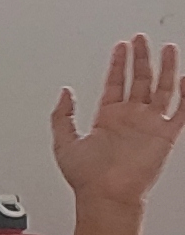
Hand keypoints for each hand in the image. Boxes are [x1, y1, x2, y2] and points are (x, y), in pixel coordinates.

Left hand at [52, 35, 184, 220]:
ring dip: (165, 68)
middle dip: (141, 58)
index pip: (116, 83)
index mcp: (108, 118)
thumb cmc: (87, 178)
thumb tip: (64, 92)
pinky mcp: (165, 135)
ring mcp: (149, 125)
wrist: (106, 195)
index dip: (118, 64)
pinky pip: (180, 110)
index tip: (121, 46)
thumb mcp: (64, 143)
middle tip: (141, 39)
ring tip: (167, 48)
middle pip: (140, 80)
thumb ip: (61, 116)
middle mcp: (130, 118)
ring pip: (162, 88)